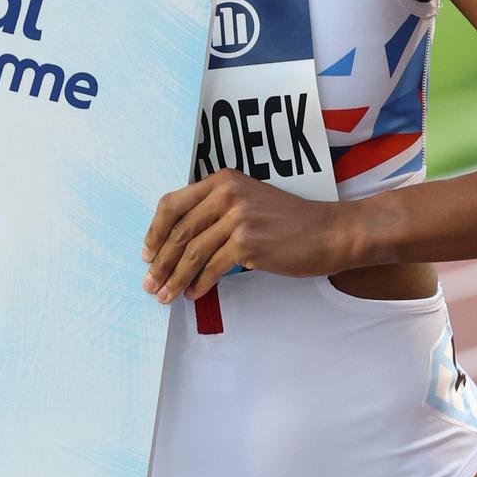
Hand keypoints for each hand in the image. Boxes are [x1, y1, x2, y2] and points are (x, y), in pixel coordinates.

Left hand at [142, 168, 356, 302]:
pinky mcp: (248, 242)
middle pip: (180, 231)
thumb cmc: (288, 221)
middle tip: (149, 284)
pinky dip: (199, 283)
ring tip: (165, 295)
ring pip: (193, 252)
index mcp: (222, 180)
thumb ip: (215, 211)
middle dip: (160, 262)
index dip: (155, 231)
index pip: (173, 203)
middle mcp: (227, 193)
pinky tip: (193, 294)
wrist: (329, 232)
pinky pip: (213, 267)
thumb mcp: (248, 201)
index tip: (147, 253)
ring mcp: (238, 217)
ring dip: (174, 278)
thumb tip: (178, 242)